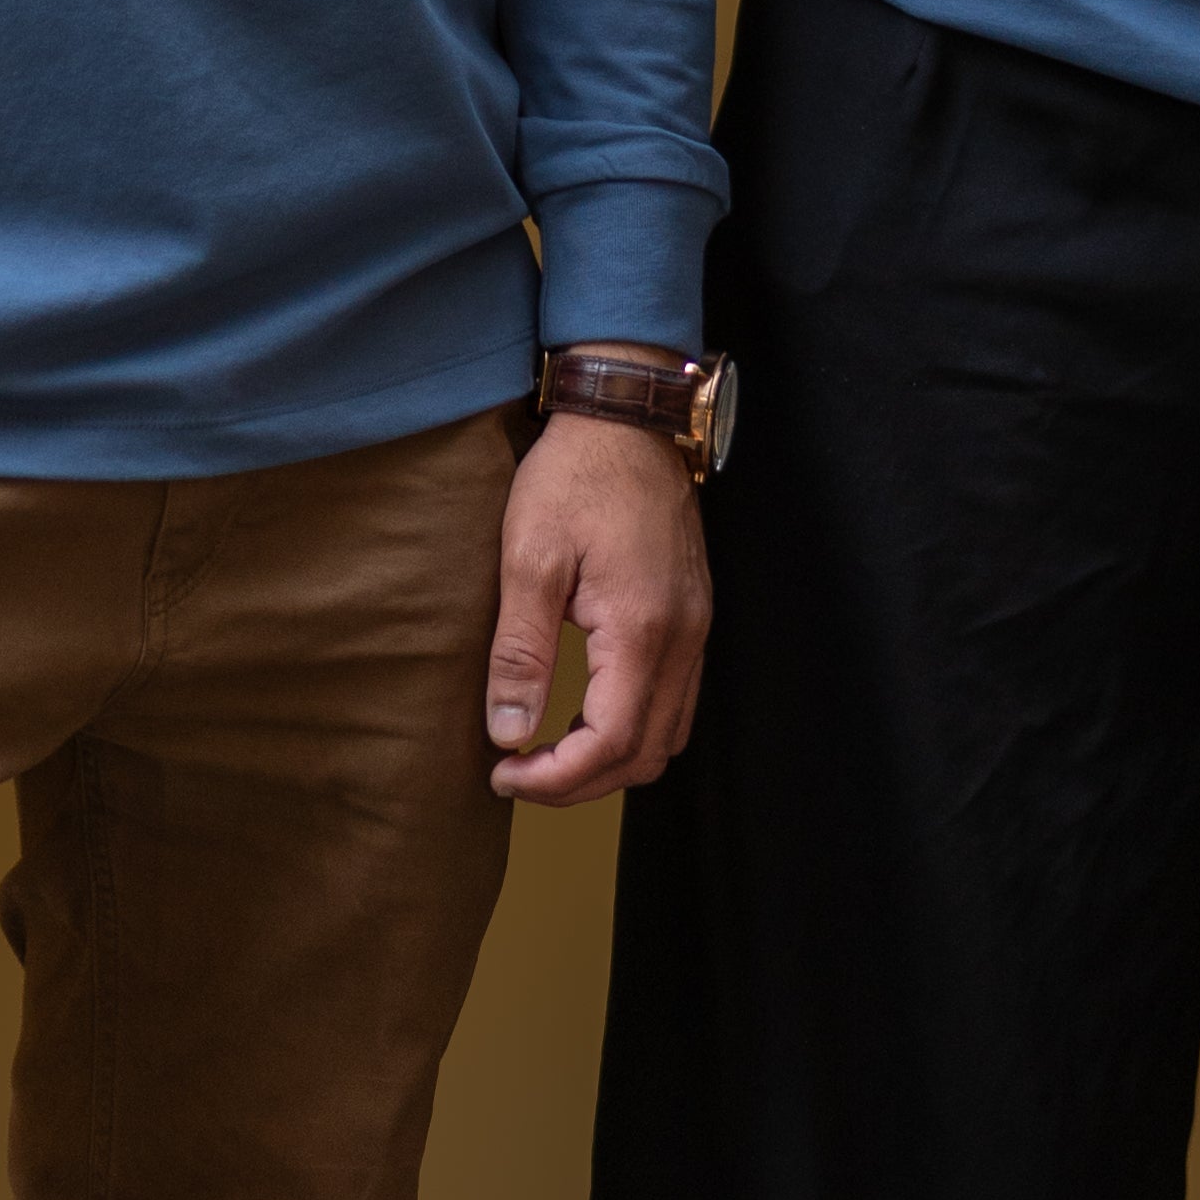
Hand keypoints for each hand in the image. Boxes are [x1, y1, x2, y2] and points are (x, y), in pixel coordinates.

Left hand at [486, 406, 711, 804]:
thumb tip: (508, 734)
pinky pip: (675, 701)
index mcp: (642, 628)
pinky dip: (632, 727)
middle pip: (644, 754)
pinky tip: (585, 713)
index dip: (556, 779)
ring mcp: (696, 628)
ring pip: (667, 735)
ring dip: (609, 760)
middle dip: (579, 782)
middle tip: (517, 775)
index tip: (503, 775)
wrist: (628, 417)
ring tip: (547, 752)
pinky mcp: (694, 616)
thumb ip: (520, 653)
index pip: (611, 743)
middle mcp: (683, 638)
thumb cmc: (574, 476)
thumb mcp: (529, 557)